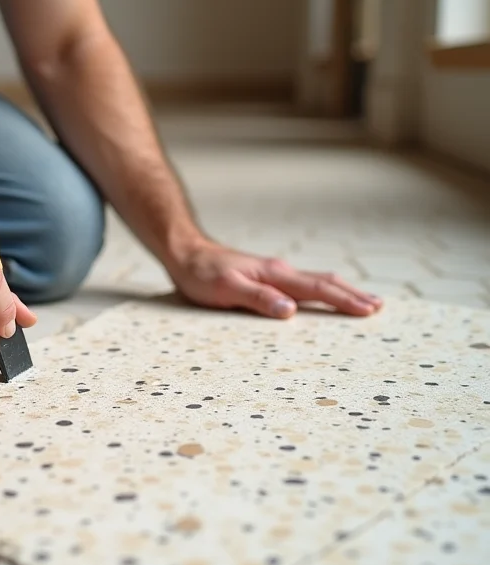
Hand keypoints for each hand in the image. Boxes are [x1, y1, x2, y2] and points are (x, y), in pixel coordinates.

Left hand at [168, 241, 382, 317]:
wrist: (186, 253)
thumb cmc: (202, 274)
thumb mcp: (226, 289)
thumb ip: (258, 299)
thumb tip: (291, 311)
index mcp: (275, 275)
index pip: (317, 289)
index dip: (344, 301)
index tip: (369, 311)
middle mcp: (279, 271)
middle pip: (324, 282)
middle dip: (352, 295)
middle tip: (379, 307)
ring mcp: (274, 273)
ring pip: (316, 281)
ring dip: (341, 291)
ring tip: (362, 301)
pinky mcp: (265, 276)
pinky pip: (302, 284)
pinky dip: (321, 291)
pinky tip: (321, 297)